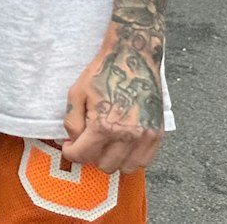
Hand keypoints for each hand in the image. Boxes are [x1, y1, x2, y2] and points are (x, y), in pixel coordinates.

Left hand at [61, 27, 164, 174]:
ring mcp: (145, 137)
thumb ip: (71, 122)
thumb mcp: (76, 93)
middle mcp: (126, 136)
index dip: (71, 152)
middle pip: (104, 165)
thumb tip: (71, 141)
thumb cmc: (103, 73)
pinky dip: (131, 157)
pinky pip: (144, 161)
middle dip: (91, 155)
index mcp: (104, 126)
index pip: (83, 156)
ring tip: (105, 142)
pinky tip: (122, 144)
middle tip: (87, 141)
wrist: (133, 58)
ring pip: (125, 167)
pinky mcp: (157, 134)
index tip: (69, 146)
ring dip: (112, 159)